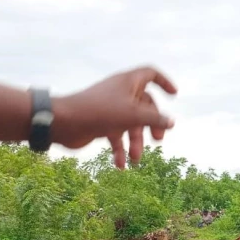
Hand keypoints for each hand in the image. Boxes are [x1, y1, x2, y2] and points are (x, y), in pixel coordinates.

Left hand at [52, 66, 177, 168]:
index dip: (164, 82)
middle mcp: (120, 93)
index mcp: (128, 82)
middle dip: (151, 124)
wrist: (65, 122)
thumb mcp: (133, 115)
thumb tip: (172, 122)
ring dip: (135, 143)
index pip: (150, 74)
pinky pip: (116, 136)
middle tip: (157, 141)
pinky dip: (119, 150)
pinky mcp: (101, 123)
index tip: (174, 95)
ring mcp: (111, 108)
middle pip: (144, 106)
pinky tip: (120, 165)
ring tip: (135, 161)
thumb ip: (154, 119)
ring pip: (131, 124)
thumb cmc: (100, 112)